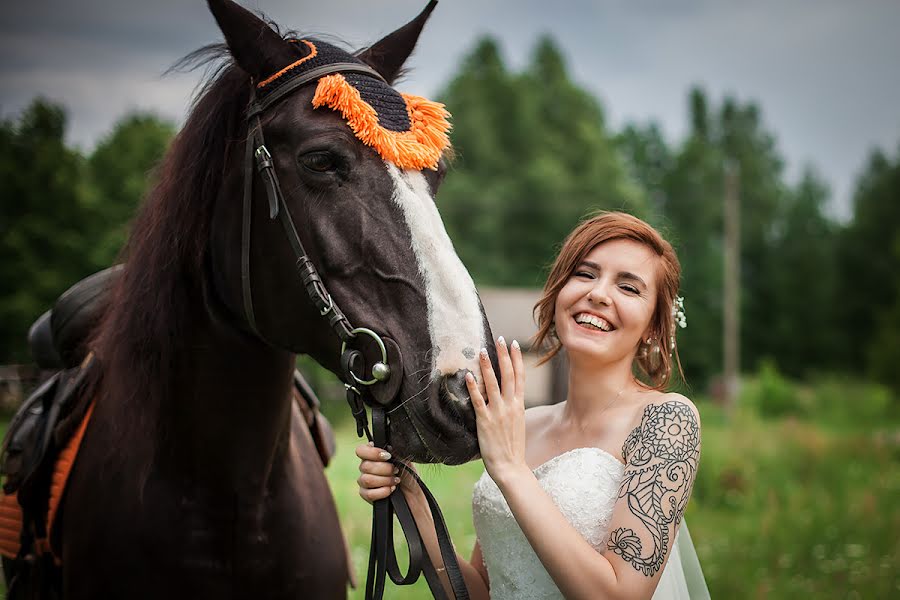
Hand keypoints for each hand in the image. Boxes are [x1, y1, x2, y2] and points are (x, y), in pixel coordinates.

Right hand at [355, 442, 418, 503]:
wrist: (413, 493)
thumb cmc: (407, 475)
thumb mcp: (404, 460)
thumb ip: (394, 452)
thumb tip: (388, 447)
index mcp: (372, 456)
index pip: (361, 450)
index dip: (372, 453)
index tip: (387, 456)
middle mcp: (366, 468)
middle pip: (365, 466)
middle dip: (385, 469)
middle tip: (396, 470)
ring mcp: (364, 482)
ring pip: (367, 480)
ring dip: (385, 480)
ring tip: (395, 480)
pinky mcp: (367, 496)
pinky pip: (369, 494)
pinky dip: (383, 491)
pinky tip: (391, 489)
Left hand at [465, 337, 527, 485]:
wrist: (510, 467)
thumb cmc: (512, 448)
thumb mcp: (517, 423)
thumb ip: (512, 409)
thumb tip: (508, 399)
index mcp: (519, 405)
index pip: (520, 377)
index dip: (516, 359)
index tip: (513, 344)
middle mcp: (510, 406)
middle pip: (508, 375)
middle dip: (504, 355)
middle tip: (500, 338)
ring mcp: (497, 413)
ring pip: (493, 384)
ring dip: (487, 366)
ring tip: (482, 350)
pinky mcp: (485, 421)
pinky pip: (478, 401)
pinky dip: (473, 387)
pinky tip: (468, 375)